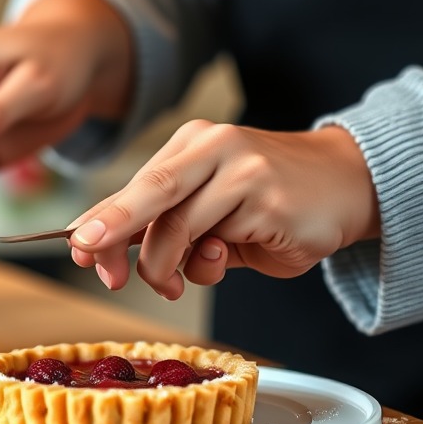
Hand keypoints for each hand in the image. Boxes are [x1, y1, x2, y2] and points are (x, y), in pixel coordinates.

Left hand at [66, 120, 379, 299]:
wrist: (347, 185)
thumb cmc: (269, 200)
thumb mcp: (208, 207)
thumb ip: (165, 223)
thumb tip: (101, 248)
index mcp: (192, 144)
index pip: (136, 184)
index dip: (102, 218)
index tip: (76, 246)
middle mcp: (213, 146)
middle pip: (149, 190)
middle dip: (112, 227)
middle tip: (87, 254)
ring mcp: (242, 169)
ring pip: (178, 226)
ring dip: (166, 266)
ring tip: (177, 280)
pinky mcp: (267, 197)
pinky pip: (219, 243)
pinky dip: (209, 264)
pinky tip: (223, 257)